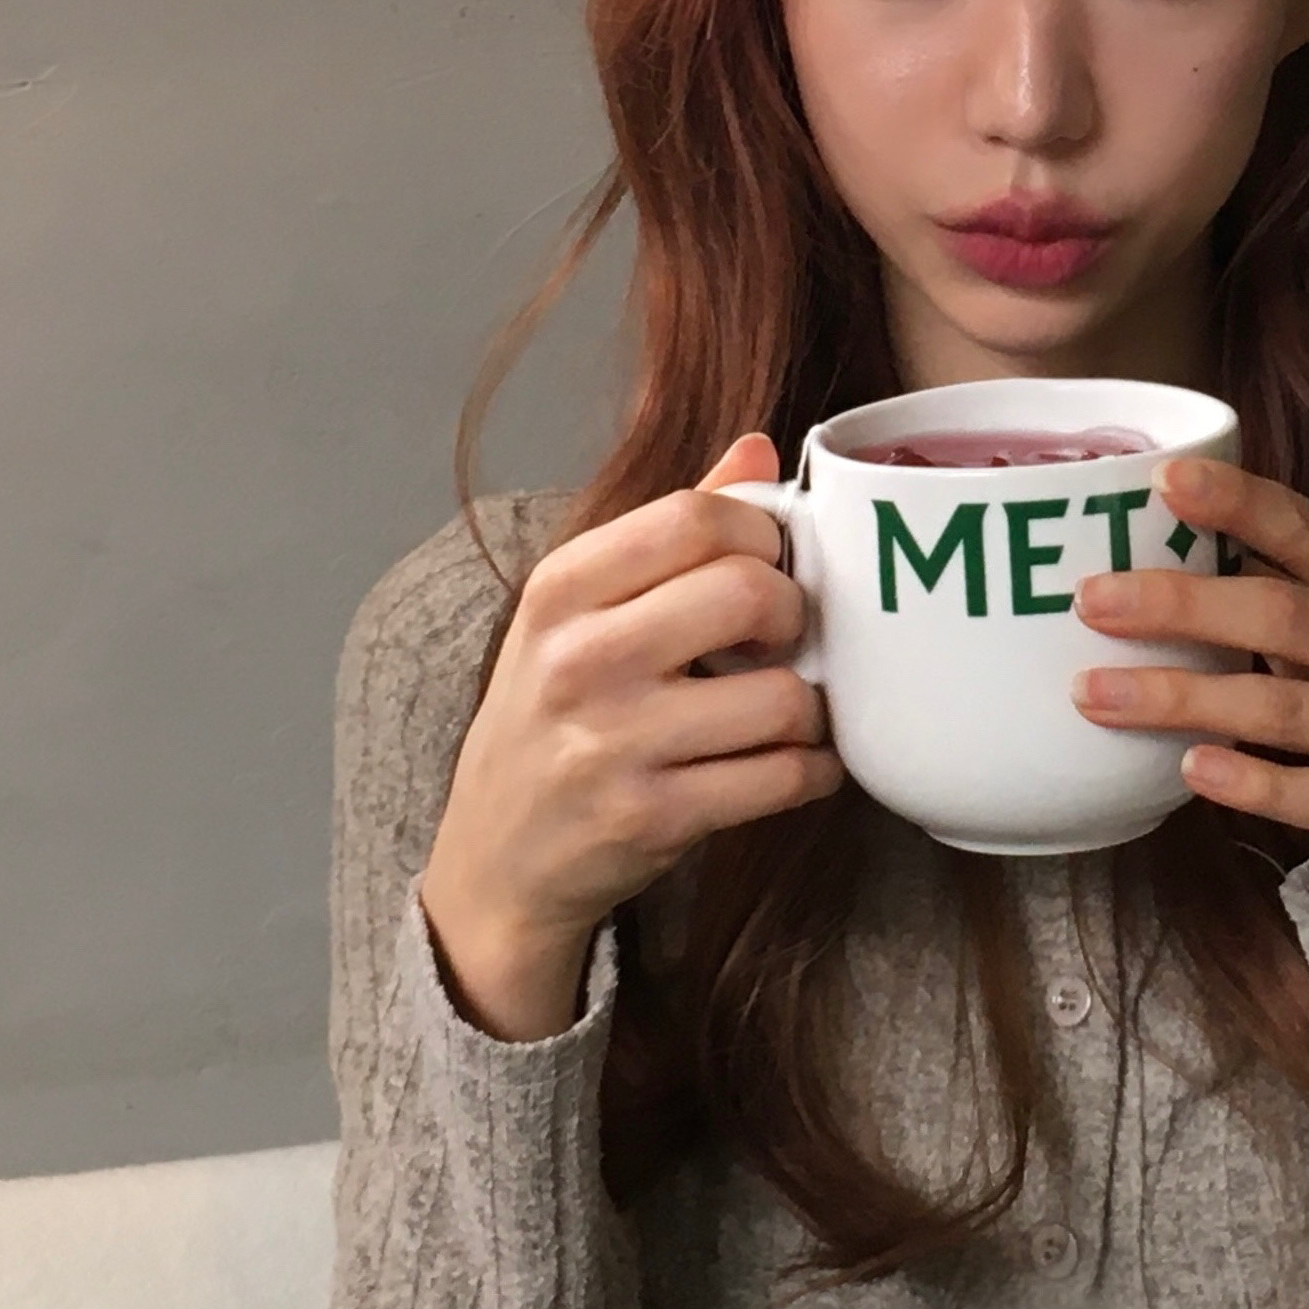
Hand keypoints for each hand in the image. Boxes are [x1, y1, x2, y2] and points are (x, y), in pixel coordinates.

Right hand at [418, 431, 840, 1038]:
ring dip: (812, 707)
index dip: (760, 532)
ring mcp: (614, 744)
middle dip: (795, 613)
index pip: (694, 516)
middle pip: (749, 593)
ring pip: (782, 697)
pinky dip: (812, 771)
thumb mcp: (578, 614)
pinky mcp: (653, 820)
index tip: (768, 562)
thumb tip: (758, 448)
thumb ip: (668, 530)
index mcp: (561, 590)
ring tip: (790, 710)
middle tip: (785, 637)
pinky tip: (794, 764)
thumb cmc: (552, 718)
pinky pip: (783, 779)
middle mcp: (579, 660)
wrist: (495, 860)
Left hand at [1069, 456, 1308, 903]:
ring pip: (1281, 706)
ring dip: (1181, 698)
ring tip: (1095, 694)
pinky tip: (1190, 769)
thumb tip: (1175, 541)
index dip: (1239, 503)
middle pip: (1282, 612)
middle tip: (1092, 602)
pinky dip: (1250, 782)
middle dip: (1180, 604)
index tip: (1165, 481)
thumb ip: (1300, 588)